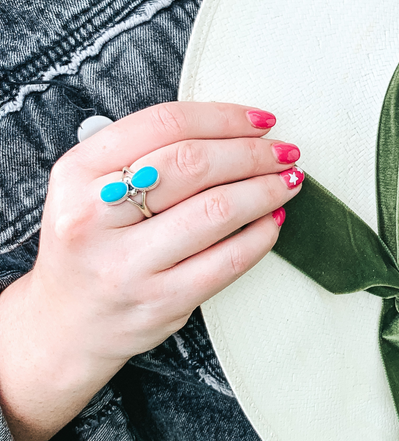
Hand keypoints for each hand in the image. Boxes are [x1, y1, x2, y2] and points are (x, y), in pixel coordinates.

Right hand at [32, 101, 303, 364]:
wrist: (67, 323)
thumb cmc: (93, 243)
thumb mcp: (90, 186)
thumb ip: (144, 152)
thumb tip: (236, 130)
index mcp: (77, 173)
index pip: (164, 124)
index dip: (224, 117)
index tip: (262, 120)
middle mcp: (94, 216)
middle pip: (194, 164)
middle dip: (253, 153)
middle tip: (284, 152)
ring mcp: (128, 265)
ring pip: (217, 210)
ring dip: (266, 189)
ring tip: (289, 180)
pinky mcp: (161, 302)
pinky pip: (228, 260)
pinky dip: (262, 235)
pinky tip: (274, 220)